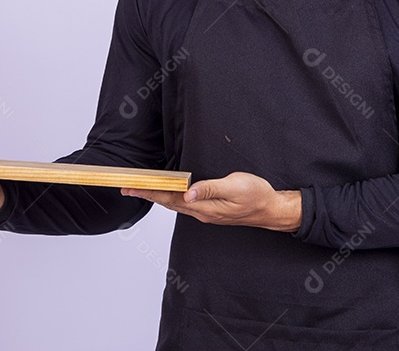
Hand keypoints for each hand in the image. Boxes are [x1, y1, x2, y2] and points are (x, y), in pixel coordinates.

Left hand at [122, 171, 300, 232]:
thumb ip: (211, 189)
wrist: (271, 209)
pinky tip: (168, 192)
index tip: (132, 186)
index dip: (150, 190)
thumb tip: (188, 193)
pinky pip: (184, 204)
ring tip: (142, 189)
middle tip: (127, 187)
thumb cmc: (256, 195)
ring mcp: (205, 213)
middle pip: (168, 202)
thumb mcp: (235, 187)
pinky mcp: (210, 210)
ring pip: (175, 204)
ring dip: (157, 195)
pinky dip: (171, 197)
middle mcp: (201, 212)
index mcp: (205, 207)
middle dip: (148, 193)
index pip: (170, 197)